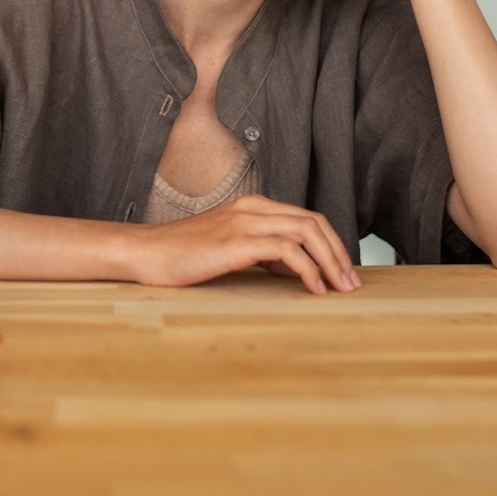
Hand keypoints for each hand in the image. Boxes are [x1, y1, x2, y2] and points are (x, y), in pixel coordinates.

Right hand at [127, 195, 360, 294]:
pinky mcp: (236, 242)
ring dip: (330, 262)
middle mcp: (253, 208)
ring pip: (306, 232)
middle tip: (352, 284)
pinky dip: (307, 269)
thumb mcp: (230, 249)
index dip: (332, 244)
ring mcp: (244, 222)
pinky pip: (286, 251)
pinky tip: (313, 288)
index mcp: (253, 206)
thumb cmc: (183, 255)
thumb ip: (262, 252)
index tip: (344, 273)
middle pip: (314, 222)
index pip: (308, 218)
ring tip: (340, 288)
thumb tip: (296, 269)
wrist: (145, 252)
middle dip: (339, 253)